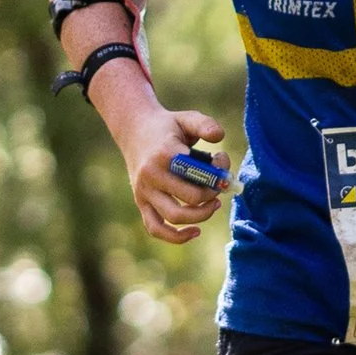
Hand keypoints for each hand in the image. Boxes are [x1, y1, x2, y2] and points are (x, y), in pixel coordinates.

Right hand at [115, 105, 229, 243]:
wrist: (134, 130)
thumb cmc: (167, 126)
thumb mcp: (187, 118)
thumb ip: (205, 124)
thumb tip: (220, 137)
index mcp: (165, 153)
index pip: (197, 173)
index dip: (216, 174)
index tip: (222, 166)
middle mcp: (152, 175)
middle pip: (191, 198)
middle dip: (212, 194)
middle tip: (220, 186)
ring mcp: (144, 191)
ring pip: (175, 216)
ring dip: (201, 215)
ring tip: (214, 204)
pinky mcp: (141, 202)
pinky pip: (156, 228)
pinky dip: (176, 236)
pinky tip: (196, 232)